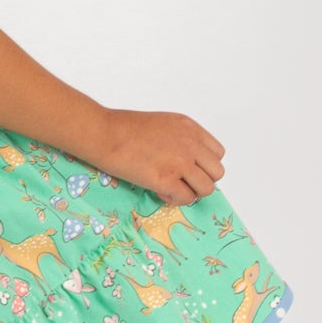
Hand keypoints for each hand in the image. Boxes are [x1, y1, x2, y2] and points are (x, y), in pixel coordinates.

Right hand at [97, 108, 225, 204]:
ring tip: (172, 188)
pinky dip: (175, 199)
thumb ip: (179, 139)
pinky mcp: (166, 180)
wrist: (104, 133)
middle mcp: (190, 145)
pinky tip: (161, 192)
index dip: (204, 164)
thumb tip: (185, 159)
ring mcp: (180, 163)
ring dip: (191, 192)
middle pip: (216, 172)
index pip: (217, 153)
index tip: (190, 168)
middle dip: (201, 180)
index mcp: (189, 128)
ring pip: (206, 189)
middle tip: (183, 181)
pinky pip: (186, 198)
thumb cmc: (123, 127)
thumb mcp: (162, 123)